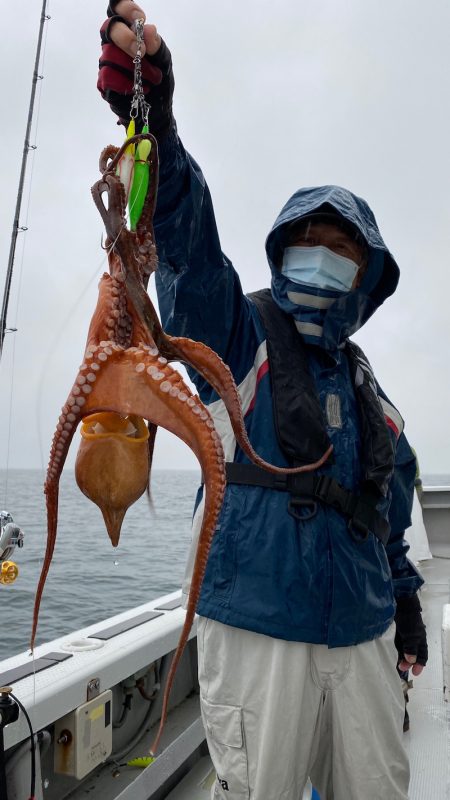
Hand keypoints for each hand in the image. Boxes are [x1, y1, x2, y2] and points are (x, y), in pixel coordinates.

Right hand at [98, 1, 173, 136]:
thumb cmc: (159, 81)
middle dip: (124, 37)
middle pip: (108, 29)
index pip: (118, 9)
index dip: (125, 8)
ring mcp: (107, 62)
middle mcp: (114, 43)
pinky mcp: (103, 81)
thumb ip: (158, 46)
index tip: (139, 19)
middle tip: (141, 53)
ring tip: (148, 81)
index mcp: (129, 31)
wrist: (157, 111)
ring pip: (109, 55)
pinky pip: (108, 77)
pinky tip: (135, 89)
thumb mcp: (164, 63)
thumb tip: (149, 29)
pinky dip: (125, 84)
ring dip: (131, 68)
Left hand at [394, 594, 427, 676]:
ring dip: (403, 658)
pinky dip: (399, 651)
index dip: (419, 664)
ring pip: (407, 650)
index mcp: (421, 640)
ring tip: (398, 666)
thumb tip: (411, 661)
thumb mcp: (411, 635)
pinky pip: (400, 644)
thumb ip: (411, 648)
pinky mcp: (400, 632)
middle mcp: (415, 639)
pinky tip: (394, 654)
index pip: (422, 655)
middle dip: (409, 663)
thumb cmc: (409, 620)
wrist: (402, 604)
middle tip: (402, 669)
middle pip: (414, 654)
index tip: (415, 673)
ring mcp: (407, 635)